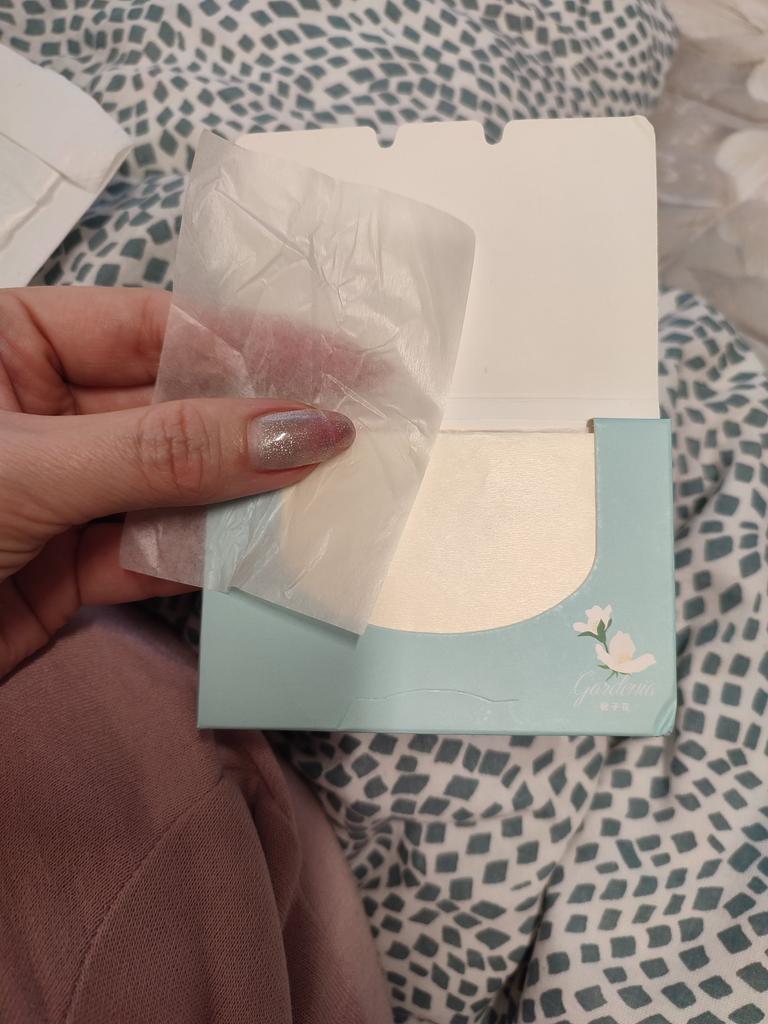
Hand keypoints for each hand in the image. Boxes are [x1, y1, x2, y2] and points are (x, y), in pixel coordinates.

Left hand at [0, 287, 354, 676]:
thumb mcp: (29, 466)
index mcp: (10, 341)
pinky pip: (159, 556)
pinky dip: (212, 562)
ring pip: (178, 488)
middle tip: (357, 437)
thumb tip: (299, 428)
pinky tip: (266, 558)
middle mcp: (42, 411)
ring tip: (333, 501)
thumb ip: (167, 449)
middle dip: (262, 428)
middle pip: (178, 409)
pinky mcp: (71, 574)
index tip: (342, 363)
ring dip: (248, 501)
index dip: (256, 343)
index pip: (157, 327)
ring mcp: (62, 494)